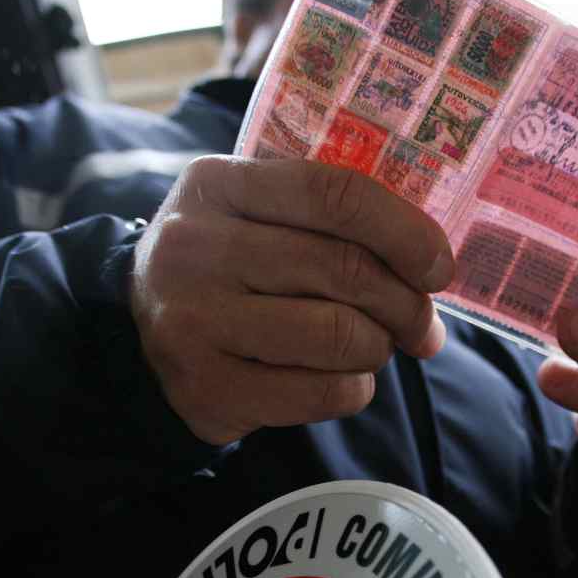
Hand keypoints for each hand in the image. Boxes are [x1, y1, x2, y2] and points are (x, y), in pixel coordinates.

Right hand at [131, 156, 453, 444]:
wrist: (137, 333)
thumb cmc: (228, 265)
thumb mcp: (253, 214)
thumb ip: (329, 218)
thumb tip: (434, 265)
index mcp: (216, 185)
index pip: (332, 194)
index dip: (404, 230)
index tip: (440, 266)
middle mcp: (195, 248)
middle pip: (343, 269)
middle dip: (405, 302)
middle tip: (421, 324)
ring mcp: (193, 321)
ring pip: (338, 335)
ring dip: (377, 347)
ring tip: (370, 347)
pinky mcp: (205, 388)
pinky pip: (320, 392)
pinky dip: (353, 389)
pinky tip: (342, 378)